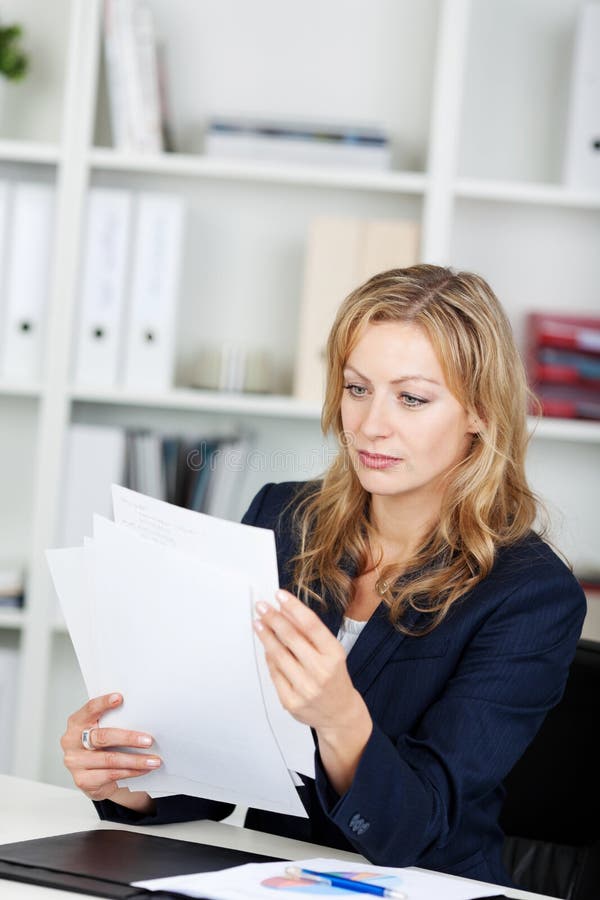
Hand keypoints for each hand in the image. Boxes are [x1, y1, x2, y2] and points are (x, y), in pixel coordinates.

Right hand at [60, 693, 160, 805]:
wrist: (92, 776)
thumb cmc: (100, 746)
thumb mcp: (102, 729)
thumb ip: (113, 721)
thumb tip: (141, 715)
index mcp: (76, 723)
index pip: (89, 709)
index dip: (103, 703)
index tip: (119, 698)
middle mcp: (71, 741)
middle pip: (103, 737)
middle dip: (129, 738)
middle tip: (148, 740)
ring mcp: (75, 762)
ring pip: (110, 759)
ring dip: (136, 760)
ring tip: (153, 760)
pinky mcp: (82, 780)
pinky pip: (111, 775)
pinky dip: (131, 772)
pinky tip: (143, 770)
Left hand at [254, 590, 359, 729]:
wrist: (339, 713)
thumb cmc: (334, 677)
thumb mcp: (331, 652)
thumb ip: (310, 633)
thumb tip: (285, 610)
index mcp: (334, 655)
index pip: (311, 625)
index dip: (294, 607)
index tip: (280, 595)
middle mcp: (321, 671)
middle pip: (291, 638)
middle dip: (273, 619)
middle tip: (261, 606)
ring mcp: (305, 688)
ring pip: (279, 655)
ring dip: (266, 636)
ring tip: (258, 623)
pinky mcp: (291, 701)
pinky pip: (274, 673)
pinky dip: (269, 658)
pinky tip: (266, 647)